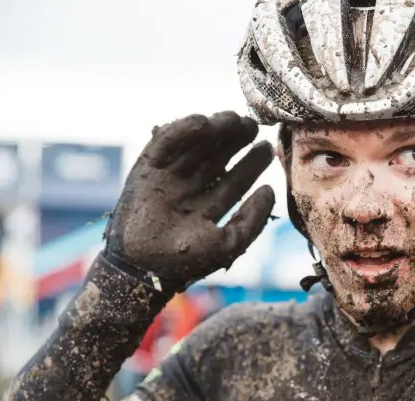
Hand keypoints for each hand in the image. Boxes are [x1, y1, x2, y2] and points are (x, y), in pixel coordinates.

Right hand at [104, 111, 274, 290]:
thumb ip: (253, 219)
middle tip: (252, 125)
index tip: (267, 147)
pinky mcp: (148, 166)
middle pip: (218, 155)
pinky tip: (203, 122)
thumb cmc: (187, 260)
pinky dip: (182, 129)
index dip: (253, 162)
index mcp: (210, 203)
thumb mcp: (230, 242)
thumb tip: (270, 189)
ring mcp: (170, 175)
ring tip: (233, 119)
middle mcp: (192, 186)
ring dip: (214, 129)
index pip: (236, 177)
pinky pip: (165, 142)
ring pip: (196, 144)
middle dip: (236, 139)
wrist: (144, 266)